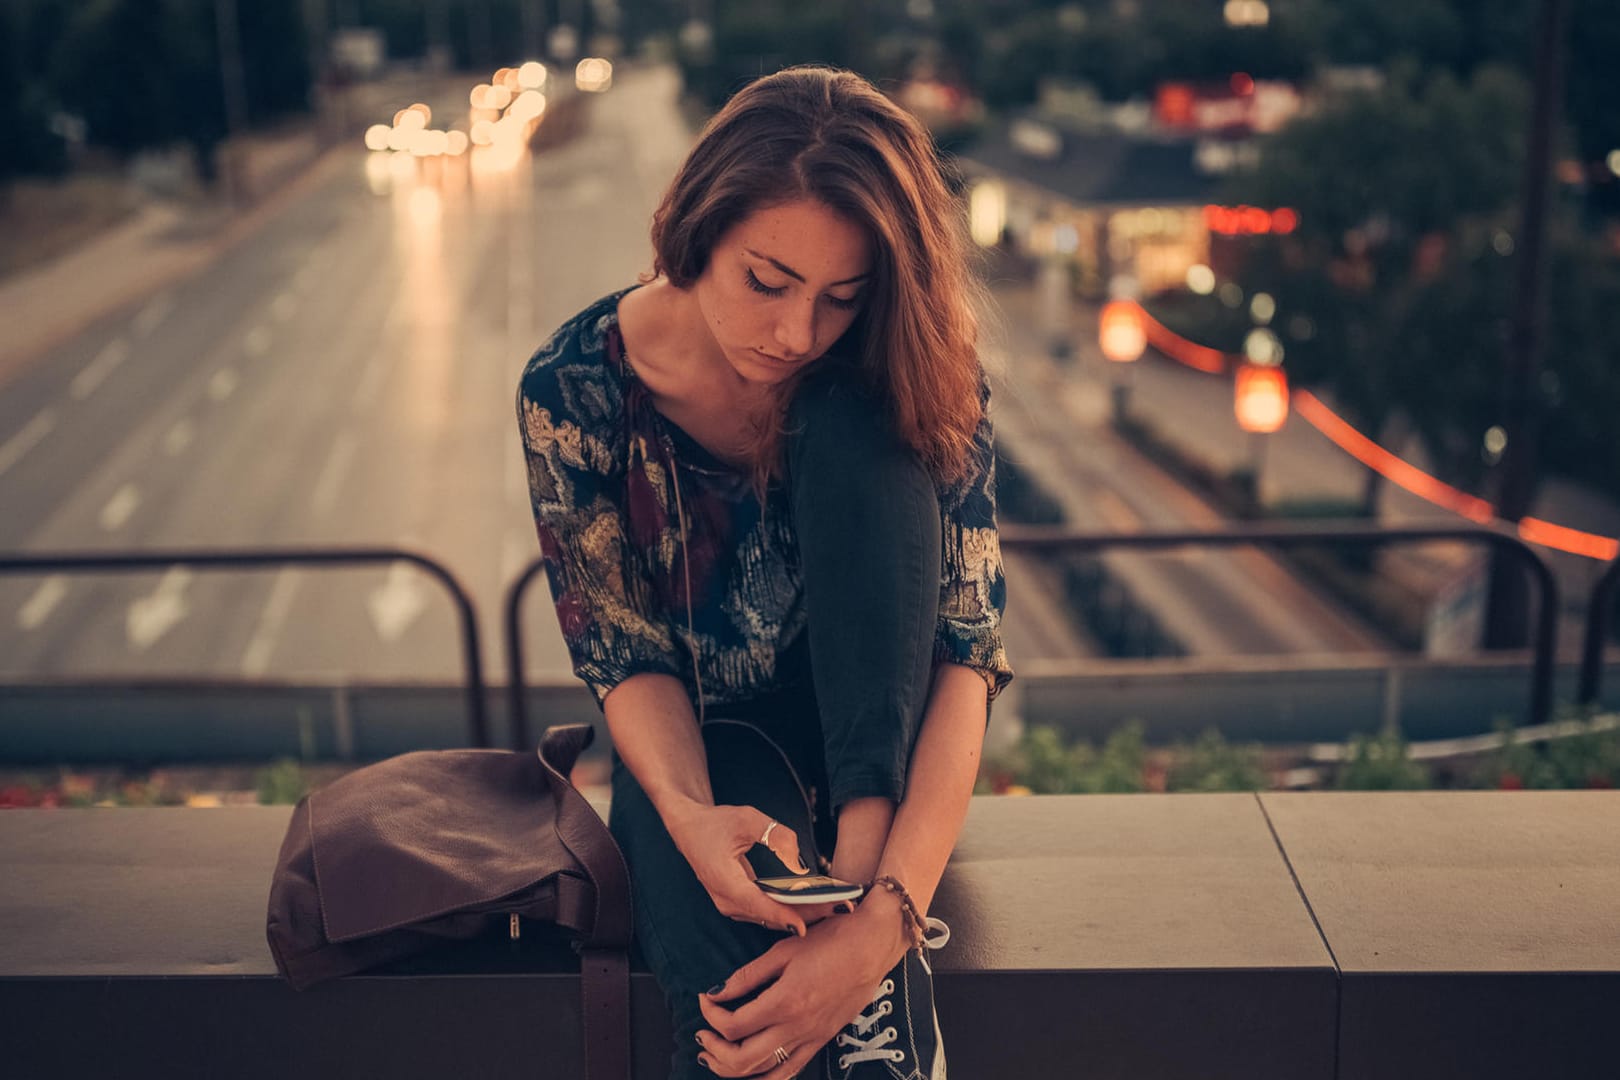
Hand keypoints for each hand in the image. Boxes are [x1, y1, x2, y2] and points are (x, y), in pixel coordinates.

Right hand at [665, 802, 844, 936]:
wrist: (689, 828)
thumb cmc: (716, 822)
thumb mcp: (747, 818)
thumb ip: (775, 835)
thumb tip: (799, 859)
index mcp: (723, 880)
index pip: (756, 904)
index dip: (780, 915)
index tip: (803, 926)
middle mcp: (725, 899)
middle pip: (768, 914)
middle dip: (804, 914)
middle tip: (839, 909)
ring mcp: (730, 904)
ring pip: (768, 916)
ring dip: (800, 913)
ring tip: (834, 907)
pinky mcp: (738, 903)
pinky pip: (766, 911)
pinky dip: (789, 908)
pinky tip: (814, 904)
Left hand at [693, 897, 911, 1077]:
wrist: (873, 945)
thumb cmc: (831, 940)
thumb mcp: (784, 951)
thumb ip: (747, 976)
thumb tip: (716, 992)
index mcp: (784, 1002)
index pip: (733, 1025)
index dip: (711, 1015)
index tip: (705, 999)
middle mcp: (797, 1027)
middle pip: (743, 1060)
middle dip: (714, 1051)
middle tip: (702, 1034)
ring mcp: (811, 1038)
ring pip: (765, 1073)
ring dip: (733, 1070)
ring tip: (715, 1057)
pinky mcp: (822, 1041)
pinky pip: (790, 1071)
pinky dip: (766, 1077)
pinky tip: (753, 1069)